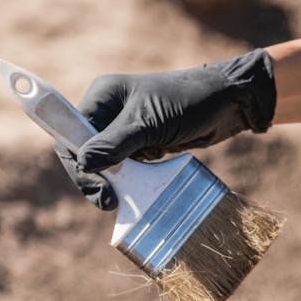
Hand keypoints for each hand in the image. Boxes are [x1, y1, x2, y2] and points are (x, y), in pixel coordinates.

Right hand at [55, 48, 276, 209]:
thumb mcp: (148, 123)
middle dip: (94, 178)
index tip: (97, 188)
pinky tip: (134, 194)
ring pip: (105, 164)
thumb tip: (84, 163)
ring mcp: (126, 129)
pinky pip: (126, 168)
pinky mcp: (144, 144)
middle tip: (109, 203)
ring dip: (111, 183)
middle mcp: (109, 111)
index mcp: (103, 97)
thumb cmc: (188, 103)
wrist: (228, 103)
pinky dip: (128, 182)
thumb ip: (115, 144)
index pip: (72, 134)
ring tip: (121, 202)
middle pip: (85, 153)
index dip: (77, 164)